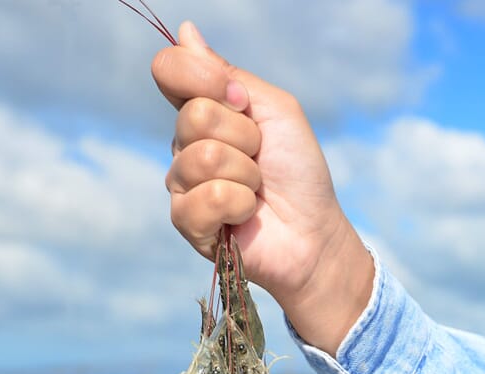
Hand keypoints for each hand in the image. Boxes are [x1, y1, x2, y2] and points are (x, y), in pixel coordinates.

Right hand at [151, 22, 372, 355]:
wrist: (314, 231)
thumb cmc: (299, 171)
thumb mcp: (275, 110)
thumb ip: (228, 76)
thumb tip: (184, 31)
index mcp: (203, 111)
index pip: (170, 70)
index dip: (204, 78)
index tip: (241, 101)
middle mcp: (185, 144)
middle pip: (193, 115)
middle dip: (243, 136)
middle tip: (261, 157)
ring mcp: (183, 184)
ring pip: (201, 158)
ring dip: (245, 173)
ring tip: (257, 189)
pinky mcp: (188, 223)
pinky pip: (204, 198)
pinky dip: (238, 204)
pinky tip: (246, 215)